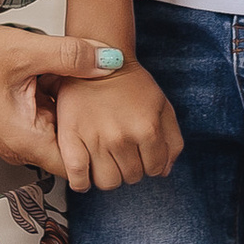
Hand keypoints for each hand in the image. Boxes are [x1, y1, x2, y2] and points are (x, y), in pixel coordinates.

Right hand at [0, 22, 123, 175]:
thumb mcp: (23, 49)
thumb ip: (70, 55)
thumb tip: (112, 60)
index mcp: (25, 141)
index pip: (81, 164)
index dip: (104, 142)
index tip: (118, 113)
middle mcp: (21, 144)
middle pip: (73, 144)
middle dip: (95, 119)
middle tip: (115, 87)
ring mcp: (15, 131)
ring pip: (60, 125)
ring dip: (76, 103)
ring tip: (97, 73)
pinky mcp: (11, 115)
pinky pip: (44, 111)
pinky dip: (58, 94)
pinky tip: (71, 68)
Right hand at [57, 62, 182, 191]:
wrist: (97, 60)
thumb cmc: (131, 83)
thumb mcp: (162, 105)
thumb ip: (172, 140)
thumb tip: (164, 170)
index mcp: (147, 129)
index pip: (155, 169)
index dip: (149, 163)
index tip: (141, 153)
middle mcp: (122, 138)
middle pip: (131, 177)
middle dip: (131, 167)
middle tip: (123, 151)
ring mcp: (95, 140)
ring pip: (107, 182)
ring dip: (109, 174)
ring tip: (106, 159)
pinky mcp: (71, 139)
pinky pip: (78, 177)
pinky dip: (82, 182)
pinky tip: (85, 174)